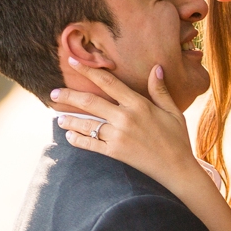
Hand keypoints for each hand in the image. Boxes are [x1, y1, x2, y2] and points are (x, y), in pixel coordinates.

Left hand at [52, 63, 214, 199]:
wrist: (177, 168)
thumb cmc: (177, 138)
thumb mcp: (172, 110)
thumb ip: (160, 89)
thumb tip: (156, 67)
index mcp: (138, 104)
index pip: (108, 82)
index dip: (89, 71)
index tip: (73, 63)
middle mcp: (125, 118)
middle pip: (90, 102)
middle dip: (69, 96)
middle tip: (53, 93)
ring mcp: (118, 136)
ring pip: (87, 124)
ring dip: (70, 120)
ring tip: (58, 118)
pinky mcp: (115, 153)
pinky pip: (91, 144)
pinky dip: (78, 140)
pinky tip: (69, 136)